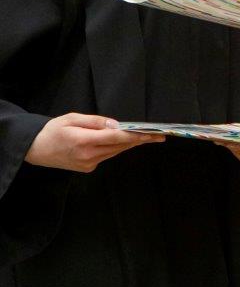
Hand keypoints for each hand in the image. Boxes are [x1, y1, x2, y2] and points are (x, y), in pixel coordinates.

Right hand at [25, 113, 163, 172]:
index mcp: (83, 141)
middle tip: (158, 135)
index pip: (117, 137)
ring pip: (115, 152)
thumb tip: (116, 124)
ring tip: (146, 136)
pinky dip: (116, 148)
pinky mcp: (87, 168)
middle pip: (120, 146)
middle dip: (139, 140)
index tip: (152, 133)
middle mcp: (88, 156)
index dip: (136, 135)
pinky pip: (107, 156)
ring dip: (129, 144)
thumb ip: (95, 121)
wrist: (35, 149)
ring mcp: (88, 164)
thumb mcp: (72, 118)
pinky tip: (123, 141)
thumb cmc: (52, 130)